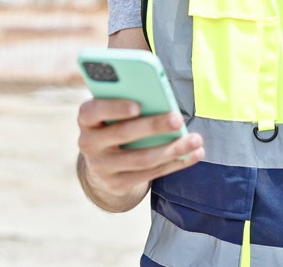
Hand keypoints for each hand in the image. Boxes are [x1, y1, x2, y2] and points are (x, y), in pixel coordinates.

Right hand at [76, 98, 204, 211]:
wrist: (103, 164)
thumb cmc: (116, 124)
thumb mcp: (114, 112)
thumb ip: (130, 101)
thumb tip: (162, 99)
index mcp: (87, 118)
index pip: (93, 111)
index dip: (114, 108)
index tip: (138, 105)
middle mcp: (88, 143)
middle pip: (123, 133)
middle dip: (153, 126)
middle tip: (178, 119)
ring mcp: (101, 166)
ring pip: (141, 158)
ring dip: (172, 149)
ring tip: (196, 140)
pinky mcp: (117, 184)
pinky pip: (150, 173)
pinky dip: (175, 163)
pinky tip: (193, 154)